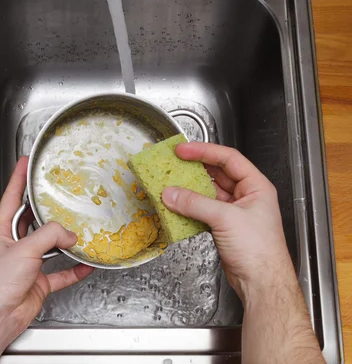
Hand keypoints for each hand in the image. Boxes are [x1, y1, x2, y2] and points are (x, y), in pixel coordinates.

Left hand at [0, 157, 92, 363]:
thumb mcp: (23, 250)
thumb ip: (49, 236)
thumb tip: (68, 233)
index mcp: (2, 233)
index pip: (11, 199)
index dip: (17, 179)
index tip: (24, 163)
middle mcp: (14, 246)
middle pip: (33, 222)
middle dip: (46, 210)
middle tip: (59, 195)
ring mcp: (27, 265)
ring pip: (50, 247)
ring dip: (65, 242)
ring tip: (80, 231)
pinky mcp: (38, 282)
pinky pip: (61, 273)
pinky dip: (74, 269)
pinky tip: (86, 264)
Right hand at [160, 142, 292, 300]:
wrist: (261, 282)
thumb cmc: (258, 249)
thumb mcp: (226, 219)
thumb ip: (195, 204)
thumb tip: (171, 194)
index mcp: (255, 186)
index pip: (228, 158)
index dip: (204, 151)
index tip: (183, 150)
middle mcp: (245, 196)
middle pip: (216, 174)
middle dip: (194, 169)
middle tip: (174, 163)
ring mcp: (234, 212)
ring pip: (207, 193)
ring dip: (189, 190)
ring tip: (170, 184)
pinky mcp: (223, 227)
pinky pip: (202, 210)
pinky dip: (189, 208)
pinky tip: (176, 206)